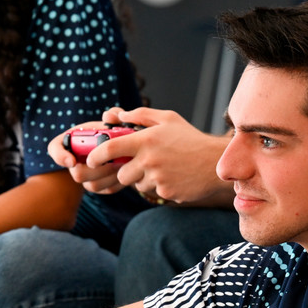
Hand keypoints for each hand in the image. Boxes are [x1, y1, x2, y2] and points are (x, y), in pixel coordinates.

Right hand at [47, 122, 125, 195]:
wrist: (118, 147)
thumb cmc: (111, 130)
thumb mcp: (112, 120)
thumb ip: (113, 115)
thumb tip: (108, 117)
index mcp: (68, 142)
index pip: (55, 149)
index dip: (61, 156)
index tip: (73, 161)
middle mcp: (71, 161)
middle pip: (78, 174)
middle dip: (98, 167)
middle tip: (114, 159)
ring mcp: (84, 177)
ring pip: (92, 185)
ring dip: (109, 174)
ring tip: (123, 163)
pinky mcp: (97, 187)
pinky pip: (105, 189)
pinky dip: (117, 182)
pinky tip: (125, 171)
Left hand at [92, 107, 231, 205]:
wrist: (216, 162)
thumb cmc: (190, 139)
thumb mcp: (168, 119)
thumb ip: (140, 115)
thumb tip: (117, 115)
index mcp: (146, 140)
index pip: (110, 149)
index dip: (96, 156)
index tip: (91, 159)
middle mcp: (149, 159)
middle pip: (121, 173)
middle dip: (126, 171)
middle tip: (141, 164)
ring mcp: (158, 178)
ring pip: (136, 184)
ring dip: (143, 179)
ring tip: (163, 168)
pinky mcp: (166, 192)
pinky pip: (152, 192)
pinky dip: (159, 186)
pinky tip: (173, 176)